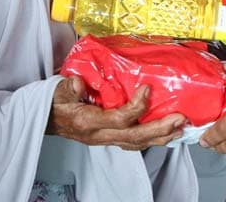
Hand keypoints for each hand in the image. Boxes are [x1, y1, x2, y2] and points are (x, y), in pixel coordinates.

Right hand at [47, 76, 185, 149]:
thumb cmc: (54, 103)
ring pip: (136, 143)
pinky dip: (151, 139)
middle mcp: (99, 135)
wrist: (46, 119)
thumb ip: (68, 87)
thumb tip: (79, 83)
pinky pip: (133, 143)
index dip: (136, 107)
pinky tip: (164, 134)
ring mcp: (105, 139)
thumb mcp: (57, 91)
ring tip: (179, 128)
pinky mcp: (109, 139)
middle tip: (179, 118)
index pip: (118, 119)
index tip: (147, 89)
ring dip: (160, 137)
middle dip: (159, 129)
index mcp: (88, 122)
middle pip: (134, 136)